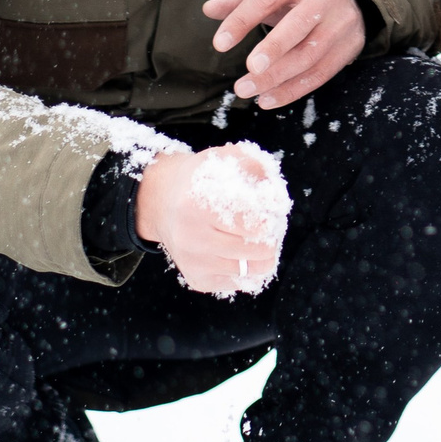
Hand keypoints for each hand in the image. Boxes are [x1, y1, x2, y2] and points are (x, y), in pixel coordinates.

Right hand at [135, 145, 286, 295]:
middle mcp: (193, 238)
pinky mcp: (197, 279)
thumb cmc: (202, 179)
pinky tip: (238, 250)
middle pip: (260, 250)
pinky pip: (239, 283)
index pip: (259, 224)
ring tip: (256, 238)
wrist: (161, 202)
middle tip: (267, 225)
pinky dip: (247, 268)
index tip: (271, 207)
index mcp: (199, 204)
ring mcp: (194, 263)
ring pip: (252, 270)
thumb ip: (257, 169)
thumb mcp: (226, 159)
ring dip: (263, 255)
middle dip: (272, 236)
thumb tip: (278, 200)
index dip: (273, 215)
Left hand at [207, 0, 366, 109]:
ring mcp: (343, 22)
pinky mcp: (351, 46)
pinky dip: (292, 90)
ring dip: (277, 78)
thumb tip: (209, 9)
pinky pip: (321, 74)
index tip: (219, 44)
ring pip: (309, 55)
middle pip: (297, 27)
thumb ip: (239, 0)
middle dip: (271, 51)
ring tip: (247, 90)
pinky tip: (268, 99)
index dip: (242, 21)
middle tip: (247, 71)